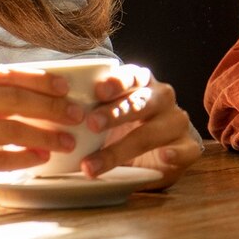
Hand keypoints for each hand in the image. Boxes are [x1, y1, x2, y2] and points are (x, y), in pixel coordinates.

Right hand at [0, 65, 83, 207]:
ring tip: (66, 140)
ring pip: (7, 128)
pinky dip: (24, 157)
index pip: (2, 73)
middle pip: (10, 98)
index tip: (65, 87)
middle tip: (77, 113)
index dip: (38, 79)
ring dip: (43, 134)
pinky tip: (41, 157)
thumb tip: (32, 93)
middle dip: (50, 106)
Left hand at [81, 65, 202, 186]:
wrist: (158, 153)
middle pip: (140, 102)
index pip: (131, 76)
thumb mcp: (107, 115)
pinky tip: (165, 157)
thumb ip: (88, 112)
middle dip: (115, 113)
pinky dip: (175, 154)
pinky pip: (186, 149)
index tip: (97, 91)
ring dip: (125, 146)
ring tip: (96, 163)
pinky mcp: (189, 147)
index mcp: (142, 83)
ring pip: (154, 131)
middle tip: (92, 124)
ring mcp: (177, 122)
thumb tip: (48, 120)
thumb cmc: (125, 128)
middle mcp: (162, 98)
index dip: (116, 82)